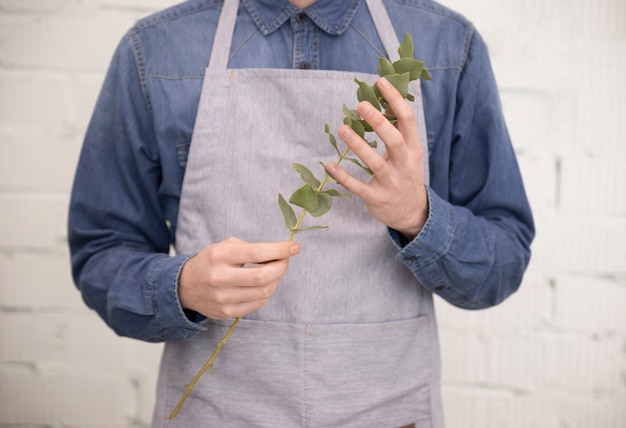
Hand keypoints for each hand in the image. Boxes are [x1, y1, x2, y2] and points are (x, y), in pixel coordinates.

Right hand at [178, 237, 300, 318]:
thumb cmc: (212, 261)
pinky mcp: (226, 312)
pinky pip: (257, 304)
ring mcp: (222, 298)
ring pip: (263, 292)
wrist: (185, 286)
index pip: (257, 253)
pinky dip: (265, 293)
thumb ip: (251, 248)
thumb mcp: (225, 246)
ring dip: (275, 280)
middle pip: (263, 277)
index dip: (280, 250)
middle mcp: (220, 278)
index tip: (295, 247)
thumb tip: (281, 254)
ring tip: (273, 272)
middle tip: (285, 260)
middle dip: (281, 267)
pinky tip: (261, 286)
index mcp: (220, 256)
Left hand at [326, 77, 427, 239]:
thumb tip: (387, 99)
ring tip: (343, 129)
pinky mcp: (377, 198)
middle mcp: (405, 165)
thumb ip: (399, 128)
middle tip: (361, 104)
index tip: (381, 82)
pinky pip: (359, 187)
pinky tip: (330, 166)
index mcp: (414, 149)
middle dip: (378, 122)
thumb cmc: (406, 174)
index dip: (395, 100)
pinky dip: (344, 177)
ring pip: (375, 163)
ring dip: (358, 145)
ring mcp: (391, 183)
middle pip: (395, 140)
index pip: (408, 120)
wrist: (412, 213)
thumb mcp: (409, 152)